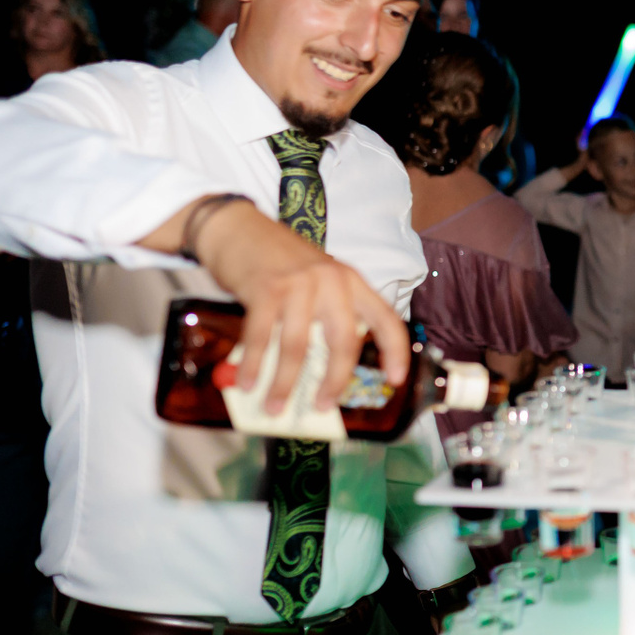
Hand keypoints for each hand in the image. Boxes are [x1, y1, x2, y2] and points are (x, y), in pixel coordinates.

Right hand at [191, 201, 409, 413]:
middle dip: (334, 380)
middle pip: (344, 341)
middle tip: (323, 406)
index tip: (395, 380)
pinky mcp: (265, 289)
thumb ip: (326, 314)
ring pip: (298, 346)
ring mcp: (299, 284)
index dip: (395, 351)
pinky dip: (254, 365)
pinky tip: (247, 383)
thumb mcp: (318, 279)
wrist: (239, 227)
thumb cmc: (279, 261)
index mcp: (351, 282)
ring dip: (285, 383)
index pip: (386, 319)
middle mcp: (332, 282)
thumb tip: (322, 371)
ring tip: (275, 407)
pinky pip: (261, 337)